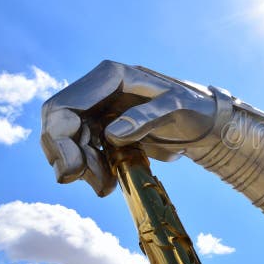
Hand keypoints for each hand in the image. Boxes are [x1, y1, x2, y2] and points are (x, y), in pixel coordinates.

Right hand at [40, 60, 217, 196]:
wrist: (205, 119)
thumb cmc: (195, 106)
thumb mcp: (178, 106)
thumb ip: (148, 116)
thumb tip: (112, 133)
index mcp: (110, 76)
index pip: (64, 106)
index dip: (59, 138)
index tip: (74, 170)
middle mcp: (98, 90)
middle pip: (58, 124)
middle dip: (67, 156)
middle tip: (91, 182)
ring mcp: (98, 109)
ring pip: (68, 140)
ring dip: (79, 167)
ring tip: (104, 186)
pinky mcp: (103, 127)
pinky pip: (82, 149)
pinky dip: (89, 168)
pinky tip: (106, 183)